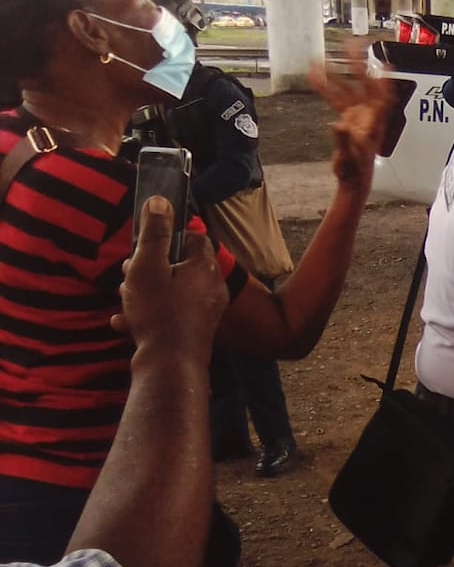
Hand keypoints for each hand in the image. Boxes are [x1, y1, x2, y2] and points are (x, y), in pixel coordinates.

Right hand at [111, 197, 228, 360]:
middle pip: (182, 265)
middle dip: (153, 267)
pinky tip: (127, 322)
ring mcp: (208, 309)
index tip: (148, 243)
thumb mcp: (148, 266)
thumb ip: (154, 234)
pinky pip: (173, 313)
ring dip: (148, 291)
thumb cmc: (158, 313)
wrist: (171, 365)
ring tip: (126, 299)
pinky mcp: (199, 330)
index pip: (194, 237)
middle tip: (130, 274)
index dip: (170, 236)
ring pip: (174, 290)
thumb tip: (160, 201)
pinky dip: (152, 313)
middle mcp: (213, 286)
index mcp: (204, 266)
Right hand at [309, 38, 395, 190]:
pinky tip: (313, 76)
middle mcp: (368, 115)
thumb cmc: (355, 171)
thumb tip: (338, 125)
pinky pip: (335, 99)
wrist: (353, 180)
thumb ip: (344, 141)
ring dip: (334, 74)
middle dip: (358, 65)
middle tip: (350, 45)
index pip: (383, 96)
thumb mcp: (350, 158)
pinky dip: (325, 88)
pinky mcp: (348, 118)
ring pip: (347, 89)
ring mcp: (358, 115)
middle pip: (365, 85)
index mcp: (374, 123)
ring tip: (320, 58)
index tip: (384, 62)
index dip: (384, 80)